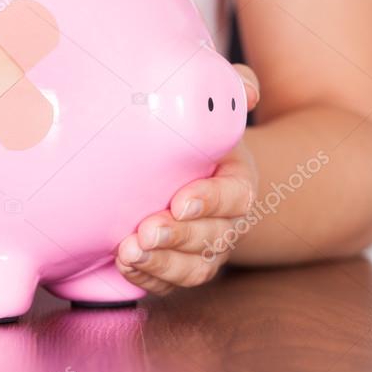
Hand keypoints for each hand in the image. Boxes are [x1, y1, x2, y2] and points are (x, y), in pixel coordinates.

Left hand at [115, 65, 259, 293]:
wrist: (190, 165)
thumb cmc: (199, 132)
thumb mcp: (218, 104)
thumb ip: (234, 88)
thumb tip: (246, 89)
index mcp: (238, 180)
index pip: (235, 195)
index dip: (211, 200)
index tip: (182, 200)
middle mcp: (226, 220)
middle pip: (212, 237)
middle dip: (179, 237)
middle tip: (146, 230)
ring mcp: (204, 247)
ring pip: (193, 267)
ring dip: (161, 263)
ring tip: (128, 252)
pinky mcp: (180, 265)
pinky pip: (170, 283)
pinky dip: (148, 278)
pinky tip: (124, 264)